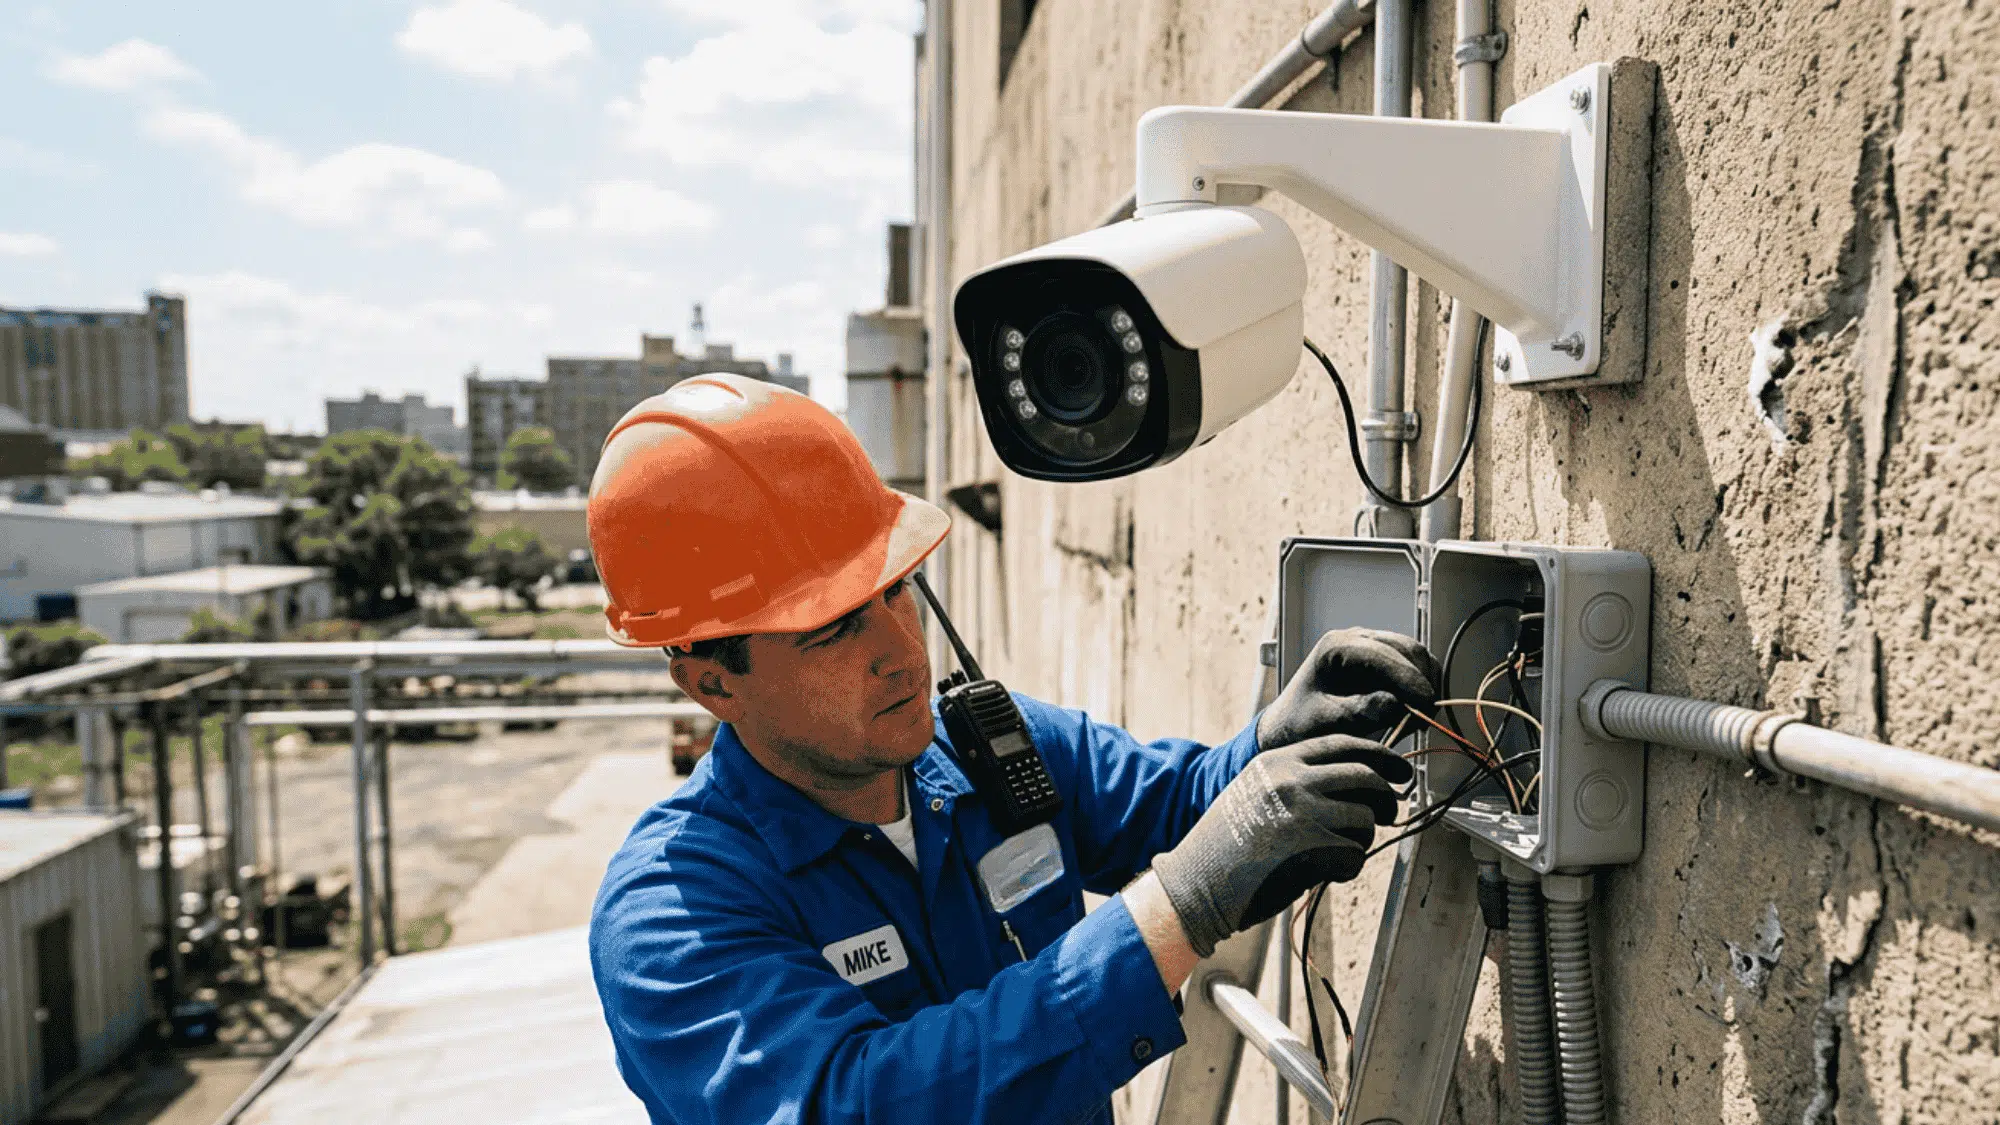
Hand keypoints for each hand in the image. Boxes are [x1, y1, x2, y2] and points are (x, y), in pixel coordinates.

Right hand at [1149, 735, 1411, 957]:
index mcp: (1278, 761)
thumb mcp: (1254, 793)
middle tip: (1388, 815)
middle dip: (1385, 799)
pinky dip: (1348, 869)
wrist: (1193, 883)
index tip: (1397, 771)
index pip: (1343, 744)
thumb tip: (1355, 781)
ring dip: (1362, 839)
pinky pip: (1355, 855)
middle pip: (1366, 776)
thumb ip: (1295, 781)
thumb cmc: (1224, 846)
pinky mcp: (1310, 850)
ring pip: (1365, 818)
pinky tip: (1326, 874)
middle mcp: (1291, 779)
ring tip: (1340, 852)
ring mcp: (1301, 813)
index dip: (1379, 756)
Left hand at [1257, 628, 1440, 750]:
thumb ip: (1361, 712)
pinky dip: (1420, 688)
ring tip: (1416, 721)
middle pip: (1407, 650)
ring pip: (1416, 657)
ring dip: (1423, 686)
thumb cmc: (1302, 724)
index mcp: (1336, 647)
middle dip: (1420, 684)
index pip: (1384, 655)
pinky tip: (1413, 714)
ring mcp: (1371, 646)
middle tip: (1423, 720)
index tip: (1427, 704)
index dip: (1409, 679)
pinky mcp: (1383, 661)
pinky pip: (1414, 668)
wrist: (1291, 726)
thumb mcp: (1328, 723)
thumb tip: (1398, 703)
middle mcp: (1356, 639)